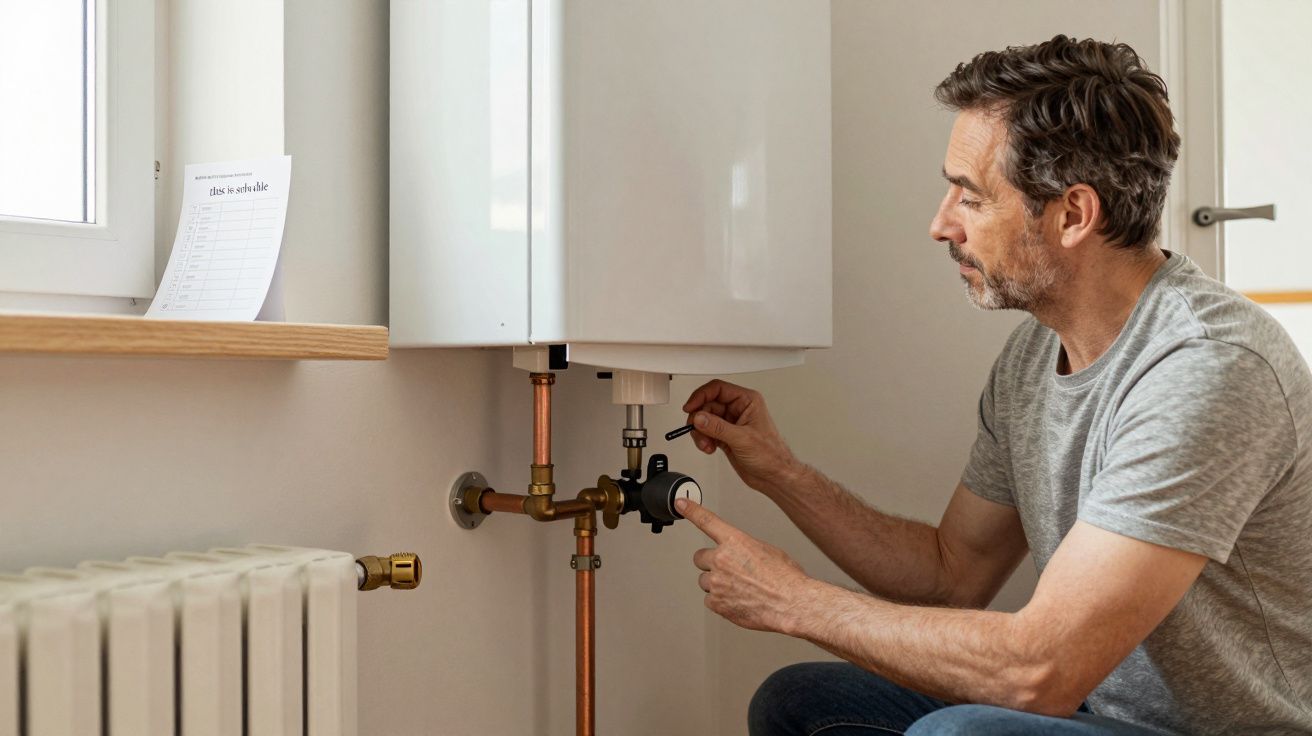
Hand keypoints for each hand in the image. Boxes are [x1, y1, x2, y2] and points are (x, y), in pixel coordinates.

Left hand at [679, 497, 810, 633]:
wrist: (790, 603)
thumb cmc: (785, 578)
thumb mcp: (768, 551)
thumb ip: (746, 548)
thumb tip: (740, 555)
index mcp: (735, 541)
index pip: (707, 521)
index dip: (691, 510)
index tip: (681, 504)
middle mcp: (721, 559)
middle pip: (700, 558)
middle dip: (711, 563)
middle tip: (729, 571)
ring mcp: (717, 581)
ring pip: (705, 581)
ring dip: (717, 584)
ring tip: (740, 589)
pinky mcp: (716, 602)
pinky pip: (710, 600)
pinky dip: (721, 602)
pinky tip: (739, 601)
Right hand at [682, 380, 804, 497]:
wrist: (773, 475)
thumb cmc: (771, 455)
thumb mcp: (743, 439)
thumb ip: (718, 427)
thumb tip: (699, 417)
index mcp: (747, 401)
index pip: (718, 389)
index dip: (701, 396)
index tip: (690, 407)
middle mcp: (738, 409)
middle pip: (707, 405)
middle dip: (700, 419)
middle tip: (698, 430)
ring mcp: (731, 423)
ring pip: (705, 419)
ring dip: (701, 432)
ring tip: (707, 444)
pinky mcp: (725, 436)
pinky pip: (706, 432)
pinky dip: (703, 439)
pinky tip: (710, 448)